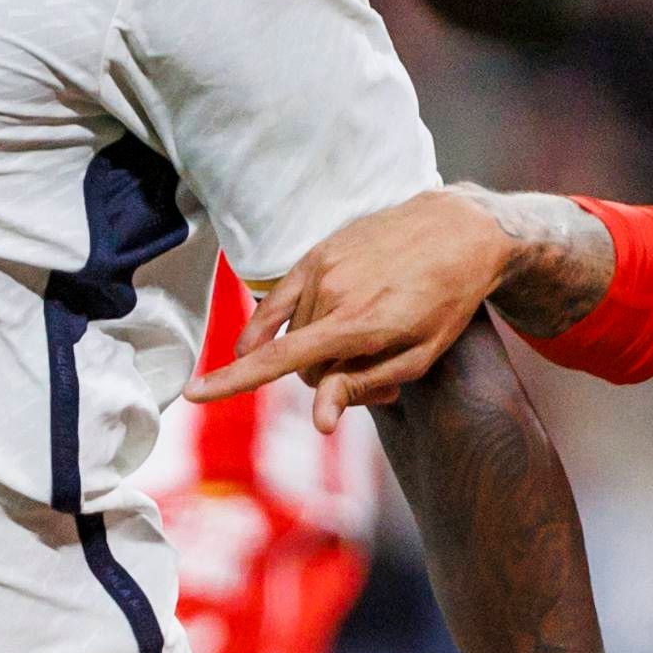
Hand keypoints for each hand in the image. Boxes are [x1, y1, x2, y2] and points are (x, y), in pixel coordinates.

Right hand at [192, 188, 525, 427]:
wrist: (459, 231)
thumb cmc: (447, 301)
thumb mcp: (419, 356)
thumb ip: (363, 385)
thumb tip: (318, 421)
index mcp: (358, 323)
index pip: (280, 360)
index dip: (232, 381)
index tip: (193, 394)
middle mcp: (332, 292)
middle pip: (299, 362)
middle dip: (327, 379)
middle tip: (376, 380)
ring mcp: (322, 268)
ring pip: (293, 335)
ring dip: (317, 350)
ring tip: (366, 345)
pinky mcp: (318, 252)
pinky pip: (276, 300)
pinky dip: (267, 325)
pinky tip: (258, 341)